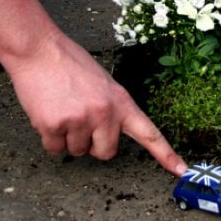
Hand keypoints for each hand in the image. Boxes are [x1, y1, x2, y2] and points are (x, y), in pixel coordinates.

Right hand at [7, 31, 187, 176]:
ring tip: (62, 108)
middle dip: (93, 144)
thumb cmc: (69, 63)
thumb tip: (109, 134)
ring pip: (77, 152)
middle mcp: (104, 113)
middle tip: (80, 118)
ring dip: (68, 137)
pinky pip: (54, 149)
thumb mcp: (102, 82)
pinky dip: (49, 137)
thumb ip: (111, 108)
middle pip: (106, 153)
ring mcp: (80, 120)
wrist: (39, 49)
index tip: (182, 170)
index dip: (166, 154)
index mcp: (121, 101)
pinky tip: (47, 113)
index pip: (149, 132)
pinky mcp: (55, 125)